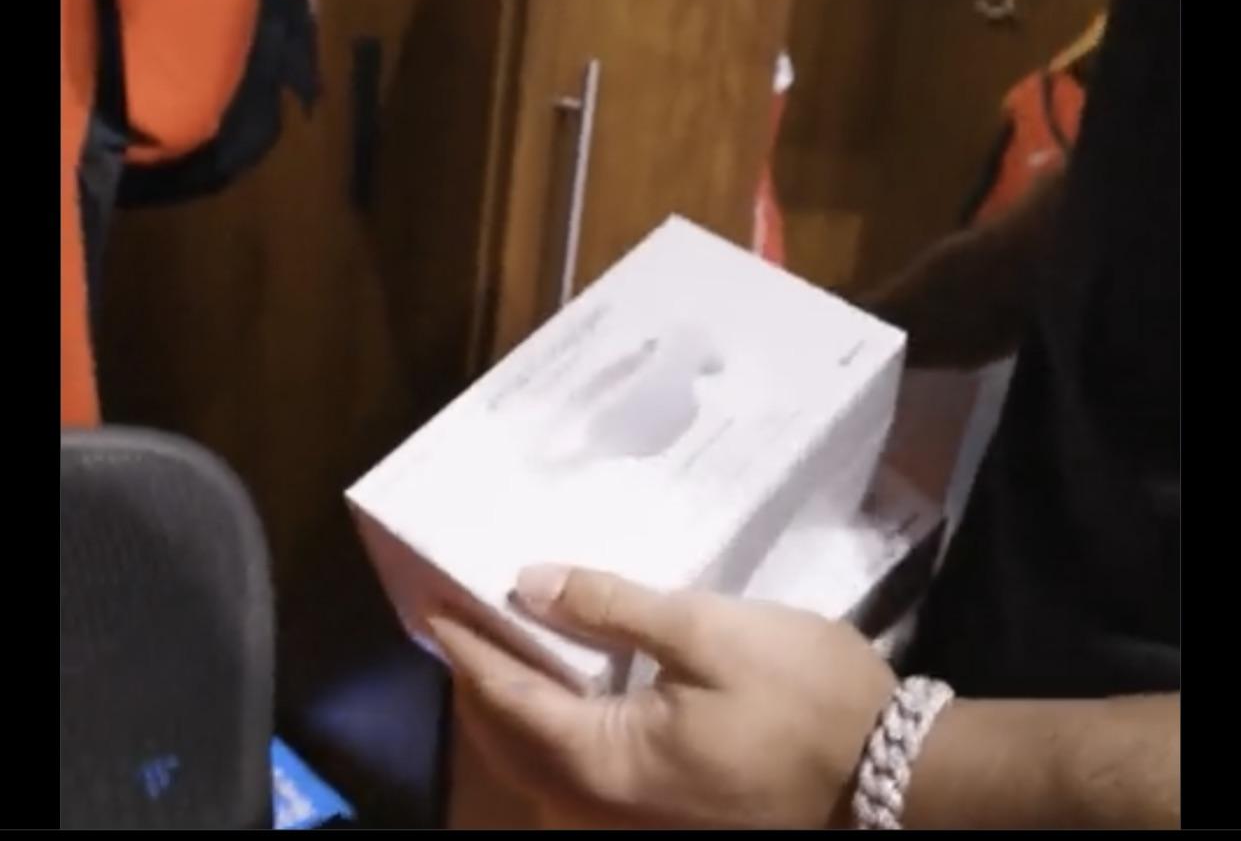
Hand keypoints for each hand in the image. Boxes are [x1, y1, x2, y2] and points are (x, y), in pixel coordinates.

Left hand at [430, 565, 895, 829]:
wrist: (891, 777)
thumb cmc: (801, 694)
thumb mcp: (707, 631)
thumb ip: (613, 609)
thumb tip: (530, 584)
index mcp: (605, 762)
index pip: (507, 701)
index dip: (468, 649)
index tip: (433, 601)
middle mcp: (603, 810)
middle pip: (512, 745)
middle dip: (478, 682)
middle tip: (457, 619)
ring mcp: (636, 824)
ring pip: (544, 769)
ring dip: (514, 709)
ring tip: (499, 645)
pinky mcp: (667, 821)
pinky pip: (582, 778)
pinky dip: (556, 732)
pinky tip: (567, 689)